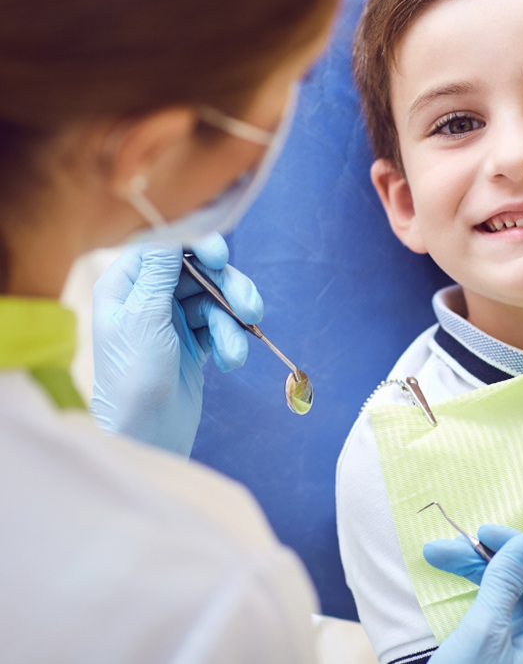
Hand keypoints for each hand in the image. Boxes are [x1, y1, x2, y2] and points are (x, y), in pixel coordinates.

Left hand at [90, 233, 262, 456]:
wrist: (145, 434)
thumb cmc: (134, 377)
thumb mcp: (145, 317)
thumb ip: (160, 272)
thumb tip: (171, 233)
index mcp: (126, 286)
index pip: (164, 248)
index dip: (195, 246)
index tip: (221, 257)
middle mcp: (149, 298)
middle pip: (198, 271)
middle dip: (227, 288)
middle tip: (250, 307)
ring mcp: (173, 320)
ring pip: (215, 299)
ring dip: (233, 321)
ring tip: (238, 350)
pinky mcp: (194, 342)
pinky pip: (221, 325)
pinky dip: (231, 340)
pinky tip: (231, 362)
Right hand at [425, 525, 522, 663]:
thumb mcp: (484, 632)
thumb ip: (505, 584)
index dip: (518, 548)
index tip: (483, 533)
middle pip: (522, 583)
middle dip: (484, 559)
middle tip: (447, 546)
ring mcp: (520, 649)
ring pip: (503, 595)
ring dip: (473, 571)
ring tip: (437, 555)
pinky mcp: (498, 655)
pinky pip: (492, 613)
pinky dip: (473, 593)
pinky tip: (453, 578)